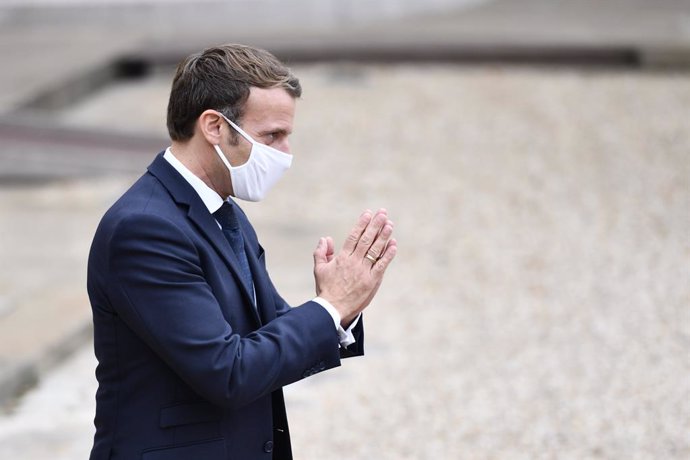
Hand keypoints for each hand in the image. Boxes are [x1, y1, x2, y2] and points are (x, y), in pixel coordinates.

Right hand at [313, 209, 397, 326]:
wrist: (332, 309)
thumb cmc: (326, 289)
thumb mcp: (319, 269)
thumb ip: (321, 252)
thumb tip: (325, 238)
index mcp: (342, 258)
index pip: (353, 237)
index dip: (361, 224)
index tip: (368, 213)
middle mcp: (354, 262)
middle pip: (366, 240)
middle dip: (375, 225)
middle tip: (383, 213)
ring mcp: (364, 271)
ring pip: (375, 250)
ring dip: (383, 236)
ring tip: (389, 224)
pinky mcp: (372, 281)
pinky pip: (382, 265)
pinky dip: (388, 255)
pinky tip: (393, 245)